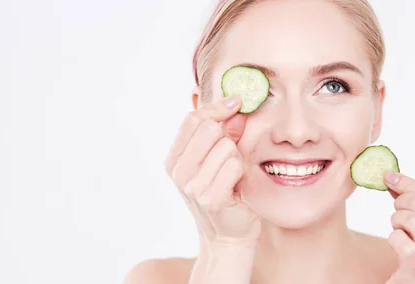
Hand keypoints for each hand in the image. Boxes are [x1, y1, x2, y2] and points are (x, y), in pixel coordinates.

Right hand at [164, 96, 260, 245]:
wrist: (228, 236)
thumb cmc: (225, 195)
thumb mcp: (217, 161)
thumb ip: (225, 133)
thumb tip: (236, 108)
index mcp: (174, 160)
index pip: (192, 119)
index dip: (216, 107)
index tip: (236, 102)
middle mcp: (178, 172)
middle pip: (208, 128)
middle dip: (228, 136)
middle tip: (231, 155)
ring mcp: (192, 186)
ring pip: (225, 146)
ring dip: (236, 158)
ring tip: (232, 176)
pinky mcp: (211, 197)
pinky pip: (234, 165)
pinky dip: (241, 171)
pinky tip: (236, 186)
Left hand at [384, 173, 414, 283]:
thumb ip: (412, 201)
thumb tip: (392, 176)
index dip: (407, 186)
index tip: (391, 183)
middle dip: (400, 203)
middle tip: (397, 215)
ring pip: (413, 220)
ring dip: (396, 221)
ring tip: (397, 230)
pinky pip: (403, 243)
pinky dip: (393, 238)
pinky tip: (396, 243)